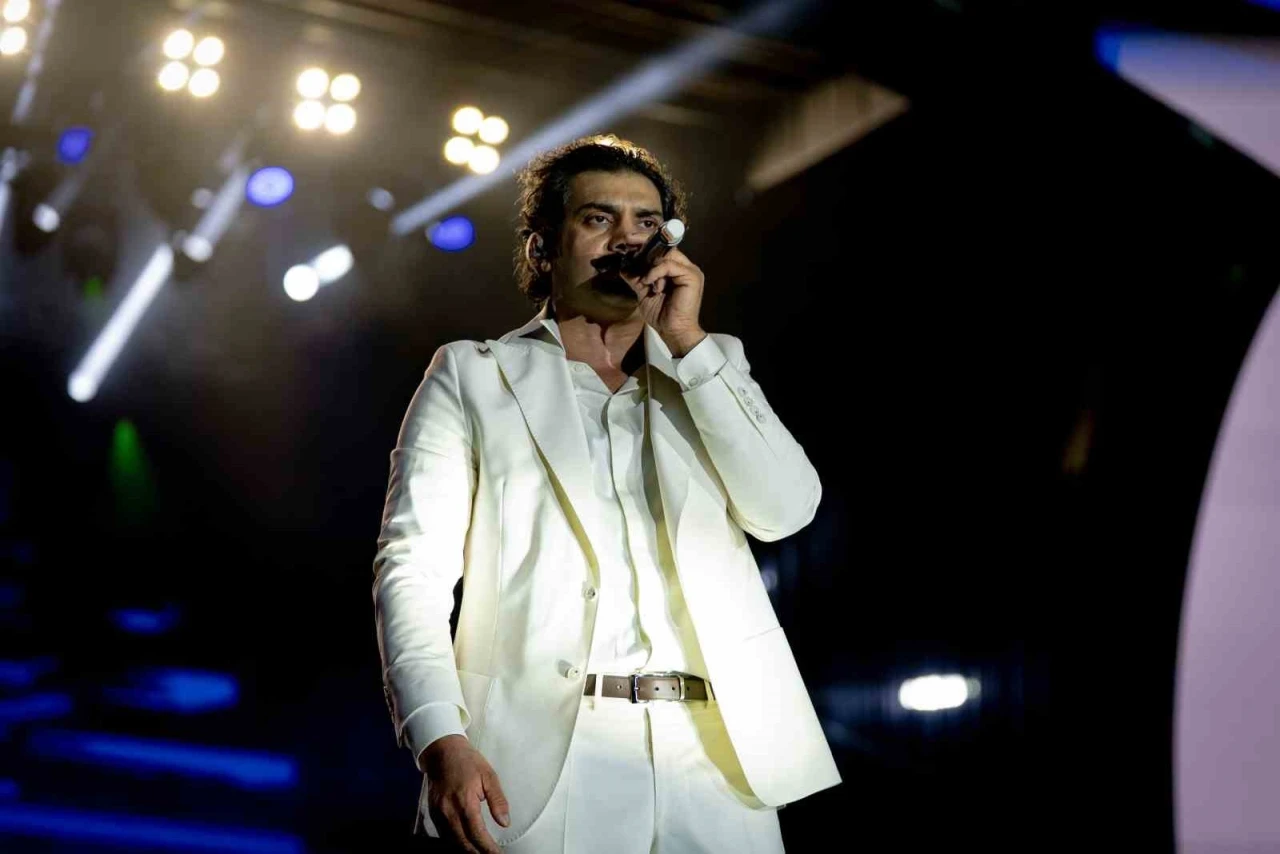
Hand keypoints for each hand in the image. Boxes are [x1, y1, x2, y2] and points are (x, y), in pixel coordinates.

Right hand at [421, 734, 509, 853]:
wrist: (442, 751)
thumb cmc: (468, 762)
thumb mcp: (489, 776)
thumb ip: (498, 800)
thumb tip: (505, 822)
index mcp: (465, 802)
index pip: (477, 833)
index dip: (488, 848)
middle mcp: (449, 811)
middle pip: (463, 843)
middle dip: (478, 853)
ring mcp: (439, 813)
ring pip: (452, 841)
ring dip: (467, 850)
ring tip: (481, 851)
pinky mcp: (433, 813)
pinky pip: (443, 834)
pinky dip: (455, 842)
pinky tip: (465, 843)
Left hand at [636, 247, 706, 356]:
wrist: (673, 331)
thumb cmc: (661, 315)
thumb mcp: (643, 293)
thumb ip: (636, 279)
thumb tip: (623, 266)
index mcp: (675, 270)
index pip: (661, 250)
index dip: (645, 244)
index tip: (628, 241)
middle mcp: (684, 267)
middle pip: (665, 247)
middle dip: (644, 244)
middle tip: (628, 243)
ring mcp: (690, 271)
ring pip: (666, 255)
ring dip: (650, 266)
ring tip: (645, 281)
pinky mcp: (691, 276)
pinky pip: (669, 266)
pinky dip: (655, 272)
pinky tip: (649, 283)